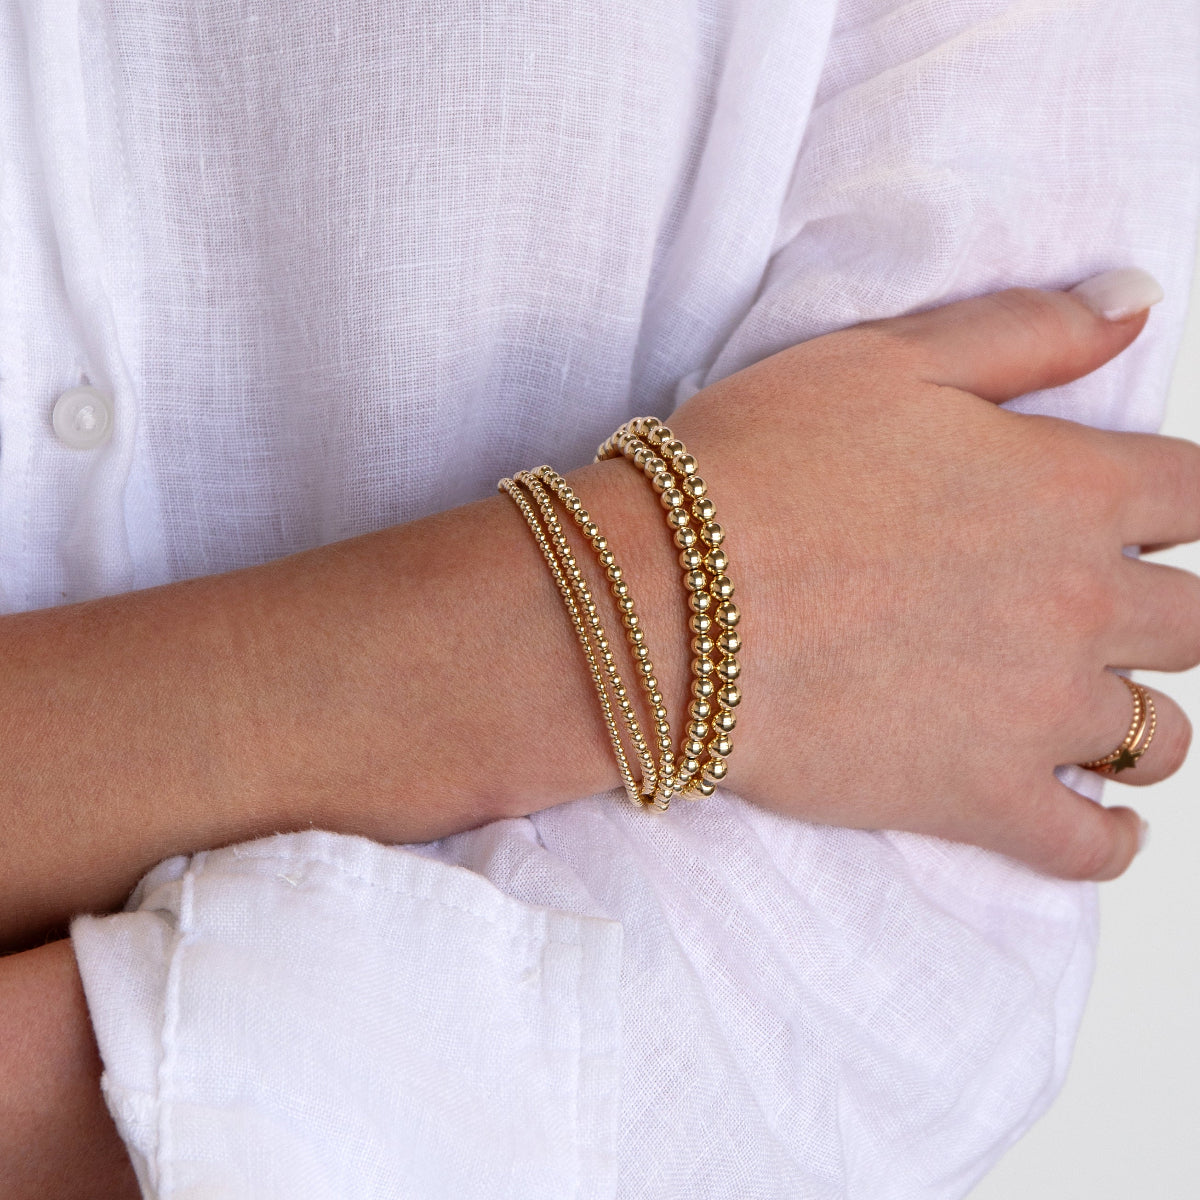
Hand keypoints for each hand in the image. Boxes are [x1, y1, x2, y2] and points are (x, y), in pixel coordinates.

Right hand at [667, 278, 1196, 880]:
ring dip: (1140, 721)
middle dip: (1163, 613)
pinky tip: (1095, 823)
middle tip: (1093, 613)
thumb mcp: (887, 361)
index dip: (1175, 503)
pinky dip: (1105, 841)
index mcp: (1069, 489)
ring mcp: (1033, 713)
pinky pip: (1086, 845)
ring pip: (1162, 737)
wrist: (663, 600)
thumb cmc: (756, 469)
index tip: (1136, 517)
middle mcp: (1078, 604)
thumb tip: (1137, 300)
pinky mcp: (973, 798)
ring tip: (1087, 713)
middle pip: (1196, 623)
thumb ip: (1026, 331)